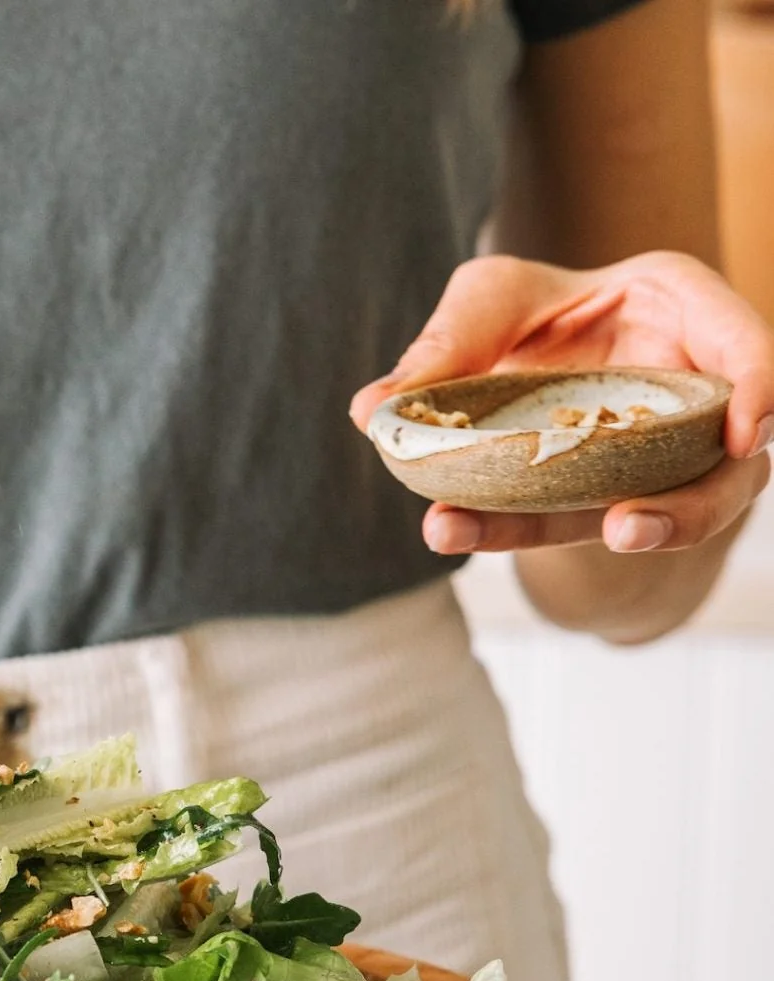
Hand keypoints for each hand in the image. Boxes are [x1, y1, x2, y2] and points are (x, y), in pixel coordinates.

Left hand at [349, 251, 771, 555]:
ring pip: (664, 513)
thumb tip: (373, 410)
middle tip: (629, 530)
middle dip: (691, 506)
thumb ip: (446, 343)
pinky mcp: (597, 501)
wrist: (505, 357)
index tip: (745, 432)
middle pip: (726, 464)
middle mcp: (681, 390)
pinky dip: (508, 533)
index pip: (743, 344)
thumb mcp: (486, 300)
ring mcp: (648, 458)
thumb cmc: (521, 311)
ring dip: (622, 540)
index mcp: (677, 311)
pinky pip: (561, 525)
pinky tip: (450, 529)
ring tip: (576, 551)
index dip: (759, 384)